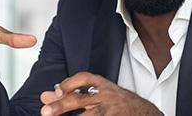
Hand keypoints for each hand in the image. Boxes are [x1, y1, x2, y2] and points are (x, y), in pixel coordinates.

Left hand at [39, 72, 162, 115]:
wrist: (145, 113)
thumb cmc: (118, 104)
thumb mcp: (98, 95)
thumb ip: (72, 95)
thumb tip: (45, 96)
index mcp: (103, 85)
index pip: (84, 78)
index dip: (68, 83)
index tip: (56, 91)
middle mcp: (107, 96)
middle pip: (81, 99)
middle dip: (61, 105)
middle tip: (45, 112)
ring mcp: (111, 111)